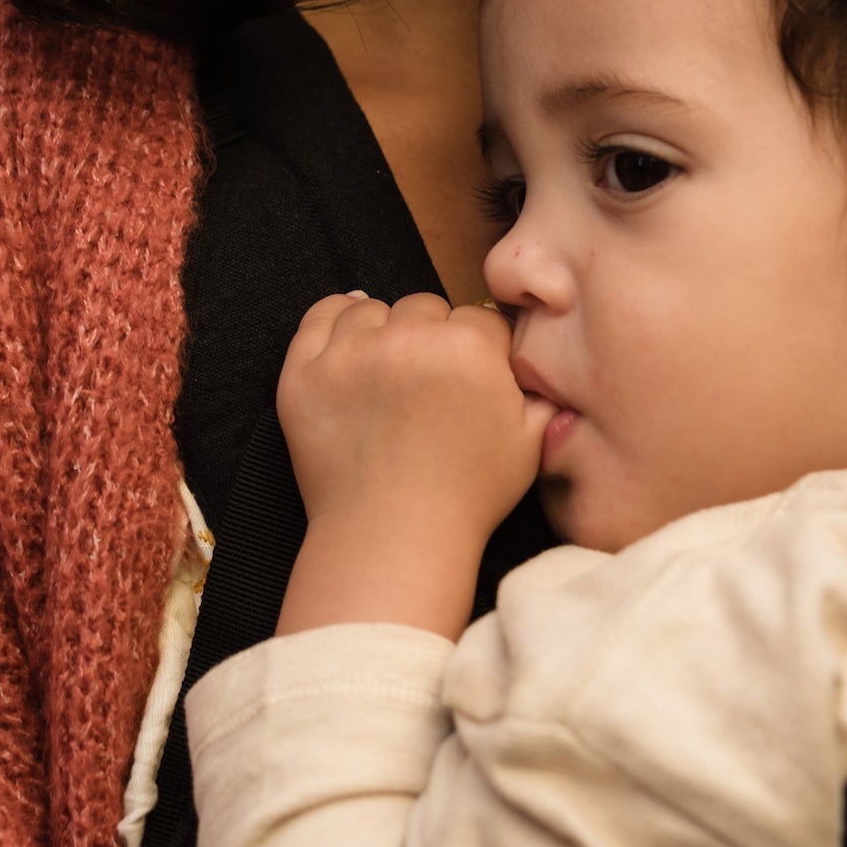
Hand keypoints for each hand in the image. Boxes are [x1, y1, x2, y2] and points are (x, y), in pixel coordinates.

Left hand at [274, 293, 553, 637]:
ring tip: (388, 376)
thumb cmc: (467, 498)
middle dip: (431, 338)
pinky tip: (350, 339)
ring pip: (373, 311)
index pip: (479, 319)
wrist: (392, 538)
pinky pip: (321, 316)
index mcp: (470, 348)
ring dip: (383, 332)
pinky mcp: (305, 372)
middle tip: (428, 384)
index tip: (470, 378)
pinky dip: (336, 320)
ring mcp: (350, 353)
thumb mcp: (529, 445)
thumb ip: (542, 395)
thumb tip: (541, 369)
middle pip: (424, 308)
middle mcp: (409, 339)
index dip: (479, 348)